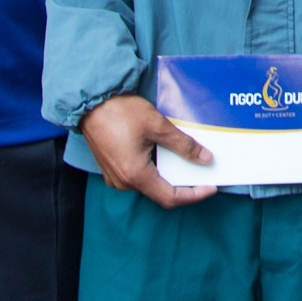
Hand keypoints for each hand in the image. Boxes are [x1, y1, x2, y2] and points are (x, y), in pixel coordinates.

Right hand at [79, 94, 216, 208]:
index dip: (193, 195)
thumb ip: (183, 145)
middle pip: (160, 192)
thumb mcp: (158, 125)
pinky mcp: (112, 169)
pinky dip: (154, 169)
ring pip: (149, 183)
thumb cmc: (121, 112)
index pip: (170, 197)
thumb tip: (205, 159)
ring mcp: (116, 177)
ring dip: (168, 175)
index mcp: (135, 175)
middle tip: (203, 173)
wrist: (90, 103)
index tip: (211, 188)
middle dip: (183, 185)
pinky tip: (165, 155)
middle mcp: (124, 182)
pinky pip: (138, 175)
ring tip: (187, 162)